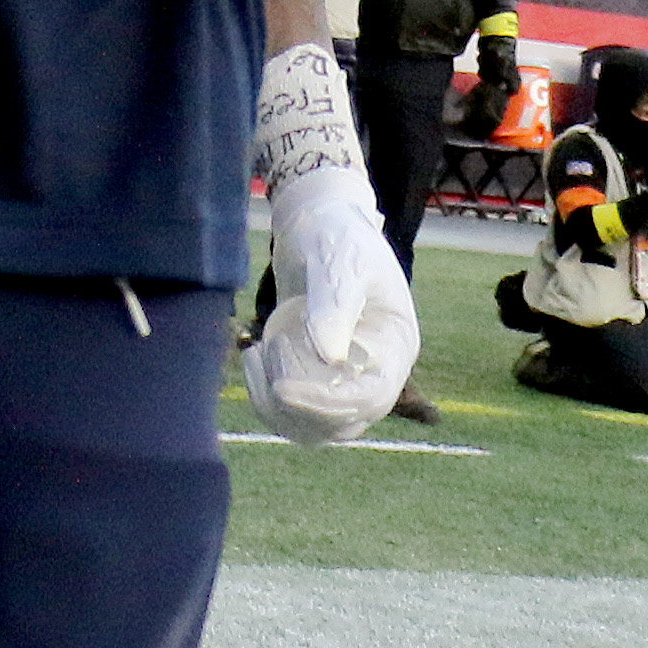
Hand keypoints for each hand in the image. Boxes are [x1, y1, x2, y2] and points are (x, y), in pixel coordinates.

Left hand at [242, 44, 419, 440]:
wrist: (316, 222)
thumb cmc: (335, 234)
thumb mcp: (339, 261)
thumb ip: (336, 305)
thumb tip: (330, 358)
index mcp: (396, 346)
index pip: (371, 395)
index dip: (328, 403)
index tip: (282, 389)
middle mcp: (377, 370)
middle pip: (343, 420)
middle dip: (297, 408)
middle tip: (259, 363)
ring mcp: (346, 377)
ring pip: (317, 424)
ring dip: (278, 407)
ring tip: (253, 356)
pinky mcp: (317, 376)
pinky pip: (297, 410)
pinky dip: (270, 398)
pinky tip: (251, 358)